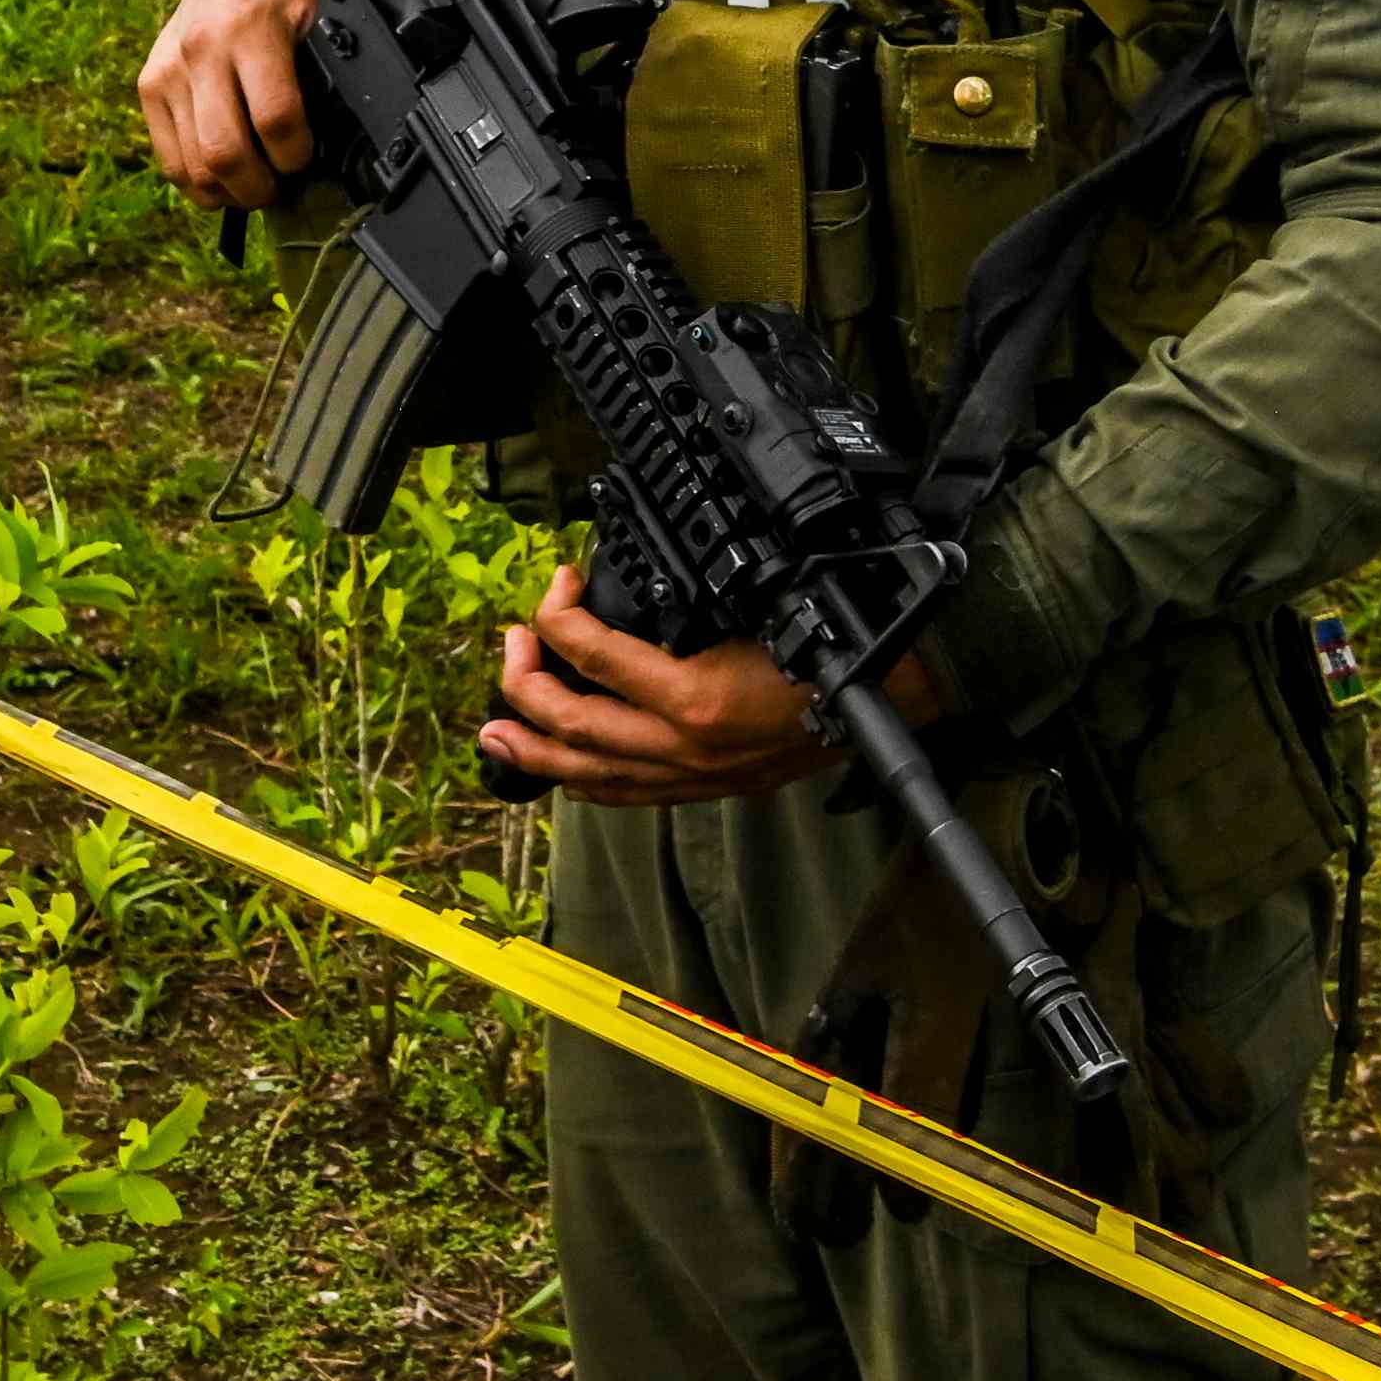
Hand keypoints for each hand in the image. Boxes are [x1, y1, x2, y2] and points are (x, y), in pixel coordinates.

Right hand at [136, 0, 324, 208]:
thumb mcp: (321, 17)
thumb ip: (324, 72)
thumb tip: (333, 142)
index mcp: (251, 27)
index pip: (275, 118)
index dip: (296, 155)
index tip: (306, 159)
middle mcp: (201, 48)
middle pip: (224, 151)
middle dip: (258, 188)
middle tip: (279, 190)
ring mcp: (168, 68)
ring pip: (193, 165)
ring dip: (228, 193)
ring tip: (253, 188)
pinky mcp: (149, 85)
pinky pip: (168, 159)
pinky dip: (197, 184)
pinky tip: (222, 182)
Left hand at [485, 569, 921, 808]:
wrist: (888, 694)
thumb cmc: (829, 644)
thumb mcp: (751, 607)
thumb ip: (681, 615)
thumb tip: (617, 599)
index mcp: (695, 697)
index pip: (592, 654)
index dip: (558, 615)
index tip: (558, 586)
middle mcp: (684, 746)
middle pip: (570, 722)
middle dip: (521, 683)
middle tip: (511, 644)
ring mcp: (692, 774)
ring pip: (587, 770)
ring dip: (531, 749)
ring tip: (491, 733)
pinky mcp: (705, 788)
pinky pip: (627, 794)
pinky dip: (584, 780)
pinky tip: (561, 771)